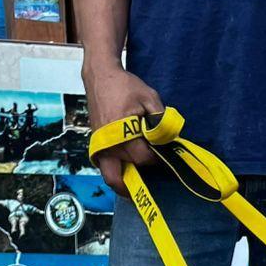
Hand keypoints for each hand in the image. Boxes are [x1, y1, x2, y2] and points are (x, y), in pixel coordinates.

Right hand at [83, 64, 164, 195]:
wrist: (100, 78)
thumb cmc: (125, 87)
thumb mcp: (149, 97)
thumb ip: (160, 120)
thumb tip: (169, 140)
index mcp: (121, 132)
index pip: (143, 158)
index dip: (157, 160)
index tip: (166, 158)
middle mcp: (108, 144)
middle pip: (125, 175)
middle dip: (140, 178)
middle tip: (153, 179)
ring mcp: (99, 148)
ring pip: (110, 178)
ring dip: (124, 185)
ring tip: (140, 187)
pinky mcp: (96, 147)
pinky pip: (106, 169)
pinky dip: (117, 175)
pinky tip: (131, 174)